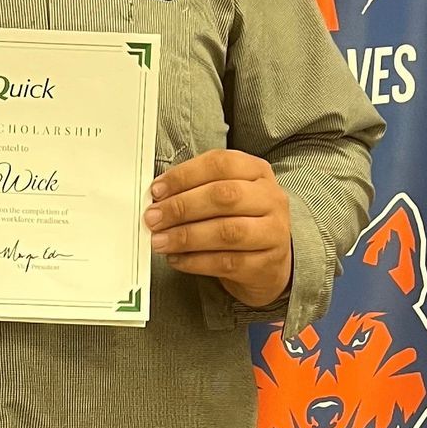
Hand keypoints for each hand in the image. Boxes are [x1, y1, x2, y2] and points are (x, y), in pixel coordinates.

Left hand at [143, 149, 291, 308]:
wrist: (269, 263)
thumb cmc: (240, 221)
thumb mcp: (226, 195)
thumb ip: (196, 190)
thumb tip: (158, 198)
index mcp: (257, 171)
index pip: (220, 164)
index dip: (184, 176)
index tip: (157, 190)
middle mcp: (270, 198)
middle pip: (224, 196)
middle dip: (182, 207)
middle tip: (153, 218)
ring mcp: (273, 232)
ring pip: (226, 232)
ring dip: (186, 236)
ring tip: (160, 241)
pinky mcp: (266, 264)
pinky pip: (226, 262)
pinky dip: (195, 261)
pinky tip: (176, 259)